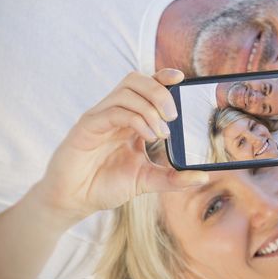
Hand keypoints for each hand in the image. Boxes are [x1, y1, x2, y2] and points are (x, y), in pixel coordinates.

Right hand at [34, 70, 207, 223]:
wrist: (74, 201)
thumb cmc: (106, 185)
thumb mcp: (146, 180)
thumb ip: (173, 178)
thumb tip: (203, 177)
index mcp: (129, 118)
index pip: (146, 86)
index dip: (162, 77)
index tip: (182, 78)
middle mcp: (115, 112)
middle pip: (136, 81)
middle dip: (160, 91)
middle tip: (173, 116)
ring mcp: (100, 117)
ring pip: (126, 91)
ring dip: (150, 108)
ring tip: (161, 133)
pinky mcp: (87, 127)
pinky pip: (114, 111)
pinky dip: (135, 119)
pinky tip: (148, 136)